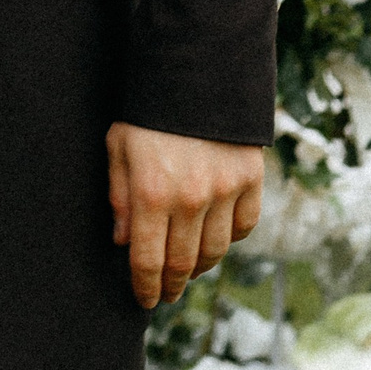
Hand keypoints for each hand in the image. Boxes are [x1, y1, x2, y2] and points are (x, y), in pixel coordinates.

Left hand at [106, 123, 263, 310]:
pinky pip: (244, 227)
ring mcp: (225, 191)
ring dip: (200, 267)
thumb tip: (123, 241)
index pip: (148, 260)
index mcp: (152, 193)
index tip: (144, 300)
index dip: (145, 287)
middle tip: (164, 293)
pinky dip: (230, 239)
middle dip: (171, 284)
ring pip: (216, 251)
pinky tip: (216, 239)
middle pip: (183, 263)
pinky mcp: (251, 179)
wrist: (197, 69)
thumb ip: (120, 195)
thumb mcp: (119, 145)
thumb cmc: (149, 108)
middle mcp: (191, 199)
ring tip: (187, 270)